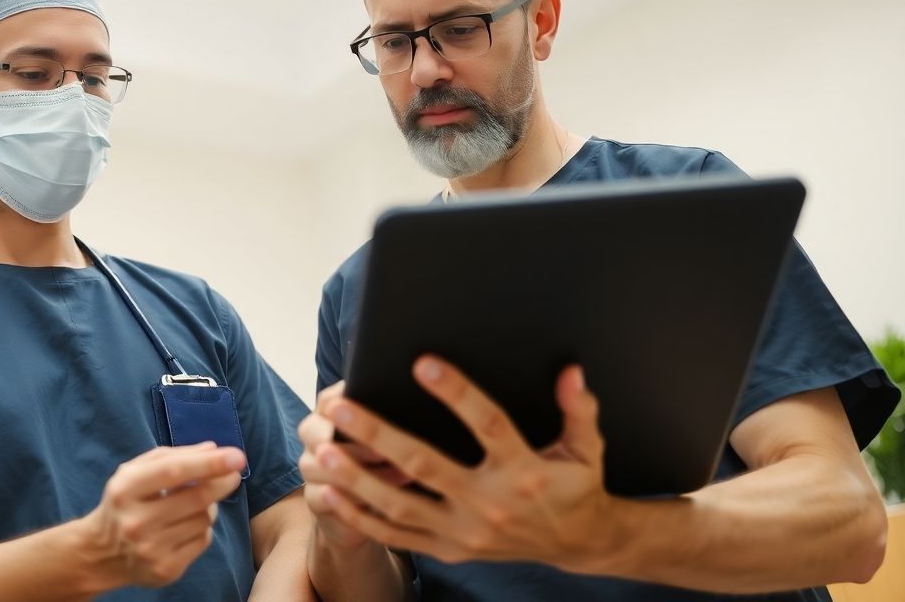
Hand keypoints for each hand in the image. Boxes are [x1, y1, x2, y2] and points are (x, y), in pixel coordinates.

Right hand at [82, 442, 245, 586]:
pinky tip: (186, 525)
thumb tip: (213, 449)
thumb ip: (172, 456)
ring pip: (204, 520)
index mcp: (125, 489)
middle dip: (222, 483)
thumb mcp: (135, 471)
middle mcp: (136, 522)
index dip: (209, 463)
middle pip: (196, 498)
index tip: (237, 456)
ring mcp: (151, 550)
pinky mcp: (165, 570)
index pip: (174, 472)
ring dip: (209, 507)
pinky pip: (203, 541)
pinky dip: (203, 529)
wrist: (100, 553)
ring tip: (193, 504)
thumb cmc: (125, 502)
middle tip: (234, 474)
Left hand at [301, 358, 618, 570]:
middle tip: (340, 407)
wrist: (577, 544)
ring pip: (399, 504)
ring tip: (324, 450)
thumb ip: (578, 409)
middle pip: (425, 465)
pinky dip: (360, 516)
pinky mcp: (449, 549)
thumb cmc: (576, 484)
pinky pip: (396, 535)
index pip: (486, 424)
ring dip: (357, 478)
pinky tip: (329, 493)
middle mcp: (490, 504)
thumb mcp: (587, 447)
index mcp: (523, 471)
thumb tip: (571, 372)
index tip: (423, 362)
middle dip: (378, 435)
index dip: (457, 392)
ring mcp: (465, 531)